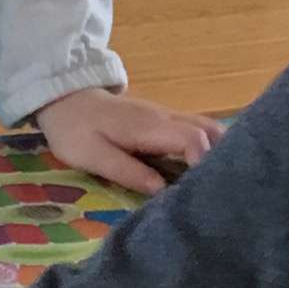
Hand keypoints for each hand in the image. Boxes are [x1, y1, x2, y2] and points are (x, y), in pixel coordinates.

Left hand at [33, 86, 221, 195]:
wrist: (66, 98)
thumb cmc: (76, 130)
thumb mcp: (92, 155)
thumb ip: (127, 171)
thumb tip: (162, 190)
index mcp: (150, 127)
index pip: (192, 139)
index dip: (204, 163)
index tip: (203, 189)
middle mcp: (166, 118)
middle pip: (210, 131)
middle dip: (222, 157)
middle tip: (220, 188)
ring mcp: (167, 117)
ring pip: (207, 129)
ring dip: (217, 152)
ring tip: (214, 183)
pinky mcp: (163, 121)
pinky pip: (196, 131)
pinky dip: (206, 148)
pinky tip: (201, 172)